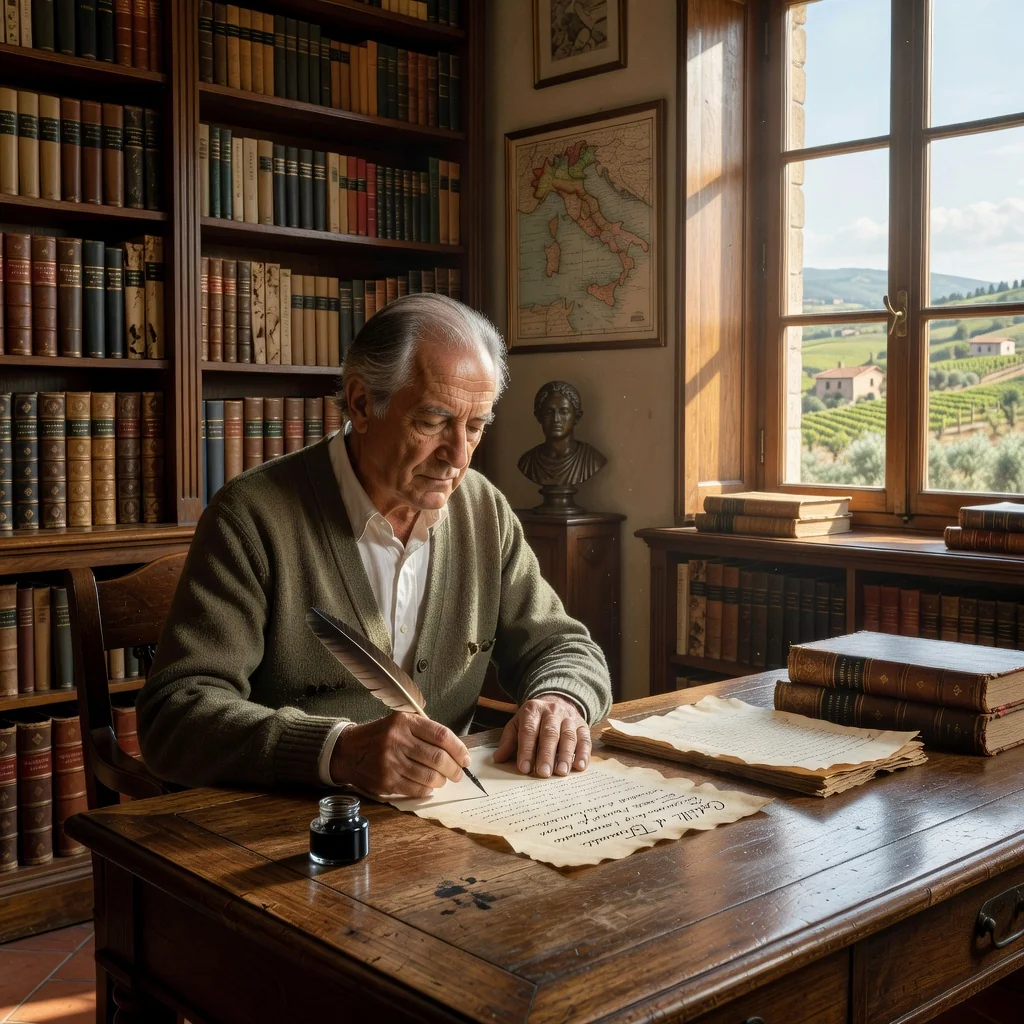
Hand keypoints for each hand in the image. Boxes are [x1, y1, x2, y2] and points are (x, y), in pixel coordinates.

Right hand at [330, 713, 470, 797]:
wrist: (348, 750)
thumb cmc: (381, 736)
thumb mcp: (400, 722)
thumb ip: (424, 731)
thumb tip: (455, 750)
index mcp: (405, 721)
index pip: (441, 735)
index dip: (458, 749)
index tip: (466, 758)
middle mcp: (398, 739)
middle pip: (438, 757)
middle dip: (454, 768)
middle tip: (458, 773)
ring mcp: (391, 761)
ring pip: (429, 776)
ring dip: (441, 781)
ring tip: (443, 780)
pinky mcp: (386, 780)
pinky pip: (415, 788)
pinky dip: (427, 790)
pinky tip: (429, 788)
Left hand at [493, 695, 590, 777]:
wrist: (557, 701)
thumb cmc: (534, 719)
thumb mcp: (518, 723)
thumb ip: (509, 740)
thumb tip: (499, 758)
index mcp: (533, 710)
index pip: (529, 730)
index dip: (526, 750)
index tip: (524, 768)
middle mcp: (552, 712)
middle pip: (550, 733)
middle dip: (546, 754)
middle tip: (543, 773)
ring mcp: (569, 718)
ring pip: (568, 736)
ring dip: (566, 755)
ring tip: (561, 772)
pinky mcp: (583, 725)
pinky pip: (585, 739)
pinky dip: (584, 753)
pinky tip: (580, 766)